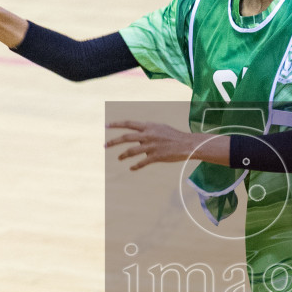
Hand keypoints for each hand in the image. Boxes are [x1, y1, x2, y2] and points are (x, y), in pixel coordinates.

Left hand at [106, 120, 224, 169]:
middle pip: (126, 138)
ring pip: (131, 151)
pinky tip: (131, 168)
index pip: (128, 123)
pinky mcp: (156, 156)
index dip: (116, 124)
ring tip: (119, 158)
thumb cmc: (173, 136)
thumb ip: (147, 131)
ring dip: (123, 155)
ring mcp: (151, 146)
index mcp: (148, 126)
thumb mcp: (159, 128)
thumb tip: (136, 136)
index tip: (105, 126)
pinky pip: (142, 163)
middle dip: (113, 142)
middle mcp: (148, 135)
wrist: (187, 144)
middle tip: (104, 145)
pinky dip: (135, 166)